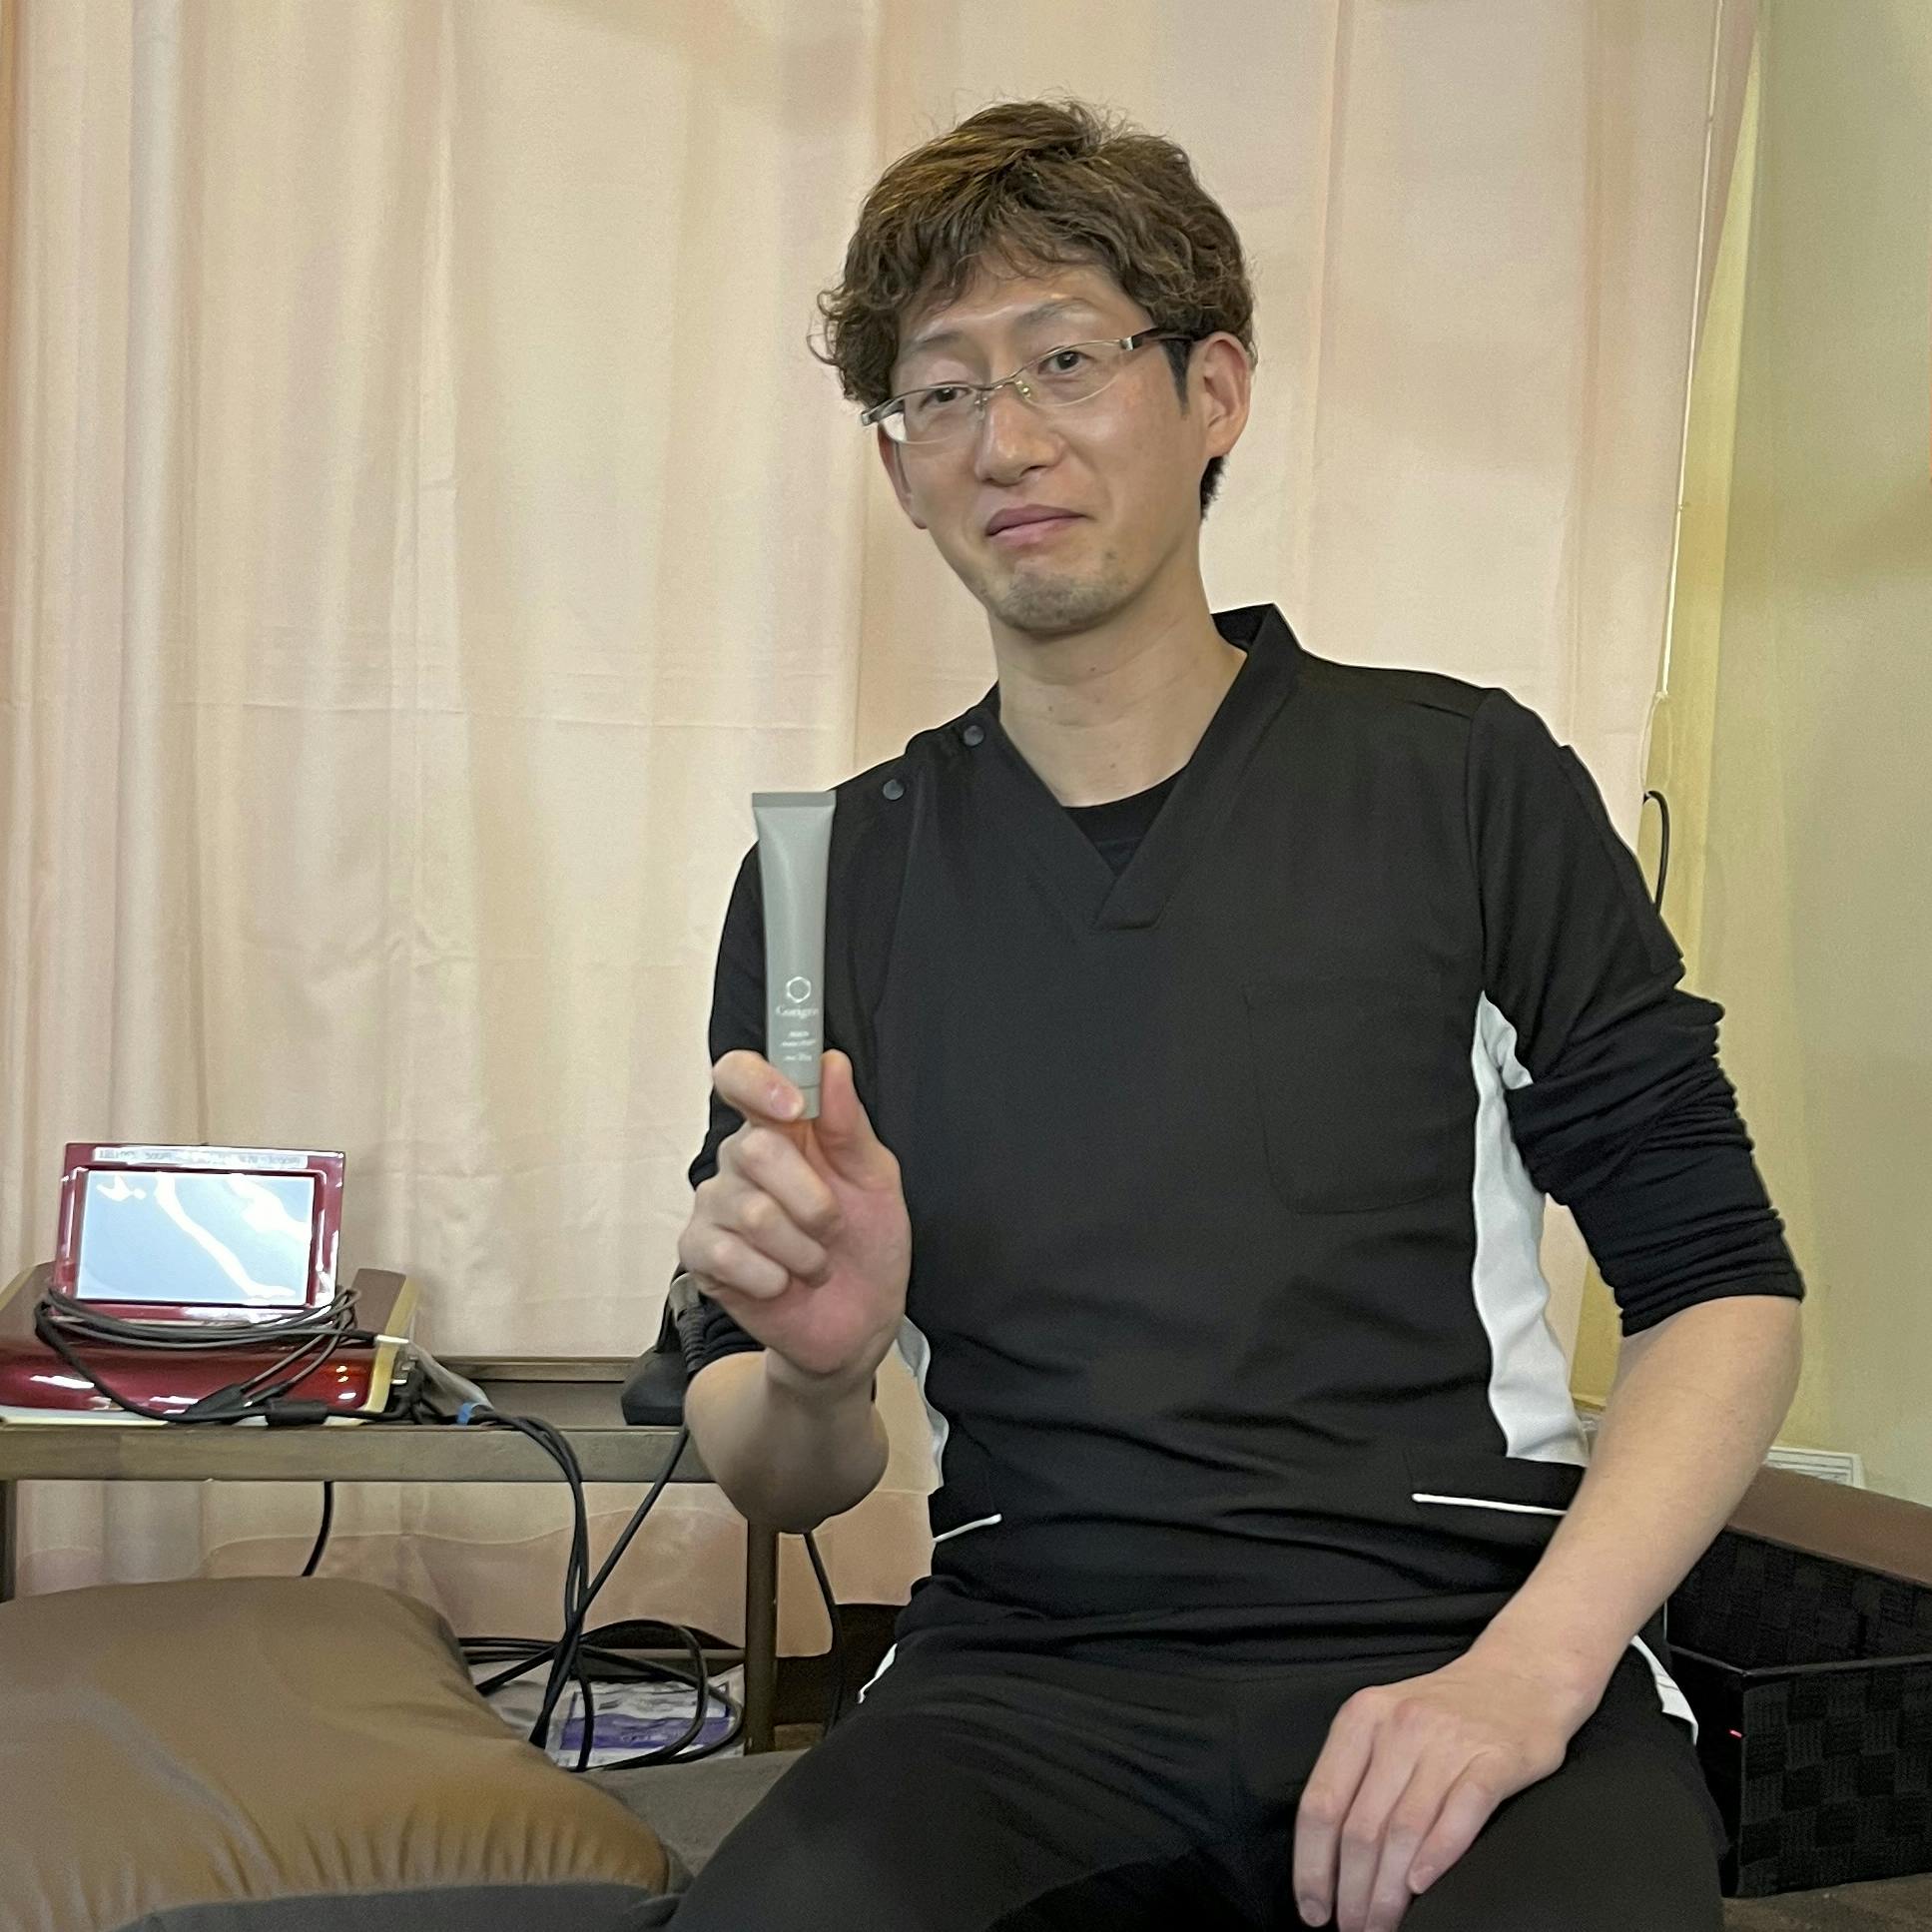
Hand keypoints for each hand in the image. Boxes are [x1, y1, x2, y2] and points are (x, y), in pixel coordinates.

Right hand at [677, 1047, 909, 1388]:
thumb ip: (848, 1123)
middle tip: (833, 1227)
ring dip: (803, 1248)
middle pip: (754, 1149)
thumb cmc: (867, 1242)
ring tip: (815, 1262)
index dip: (758, 1081)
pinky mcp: (698, 1254)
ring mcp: (714, 1205)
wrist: (858, 1322)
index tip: (795, 1108)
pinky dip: (773, 1277)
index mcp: (781, 1127)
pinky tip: (784, 1284)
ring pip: (752, 1211)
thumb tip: (831, 1064)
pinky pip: (726, 1255)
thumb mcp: (875, 1178)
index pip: (739, 1076)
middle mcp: (740, 1158)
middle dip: (813, 1200)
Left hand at [1291, 1646, 1595, 1930]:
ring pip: (1406, 1830)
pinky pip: (1462, 1812)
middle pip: (1362, 1827)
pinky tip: (1426, 1889)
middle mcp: (1400, 1726)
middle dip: (1352, 1892)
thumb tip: (1327, 1858)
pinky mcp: (1496, 1758)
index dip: (1312, 1865)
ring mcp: (1449, 1741)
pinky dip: (1440, 1854)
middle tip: (1355, 1931)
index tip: (1313, 1910)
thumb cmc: (1446, 1710)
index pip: (1321, 1803)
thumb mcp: (1387, 1721)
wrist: (1522, 1672)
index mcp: (1361, 1718)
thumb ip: (1358, 1774)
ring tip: (1383, 1927)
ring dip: (1390, 1893)